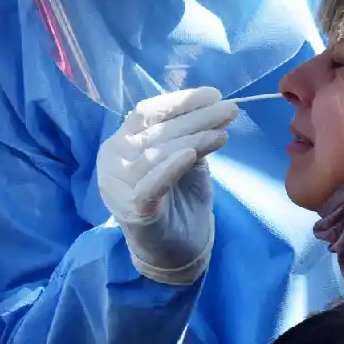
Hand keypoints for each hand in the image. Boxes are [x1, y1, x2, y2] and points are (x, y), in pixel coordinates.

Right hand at [97, 87, 238, 284]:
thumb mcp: (187, 159)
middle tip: (231, 109)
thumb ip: (192, 135)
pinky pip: (151, 184)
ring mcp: (118, 185)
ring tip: (222, 131)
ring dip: (192, 139)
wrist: (175, 249)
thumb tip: (216, 107)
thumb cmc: (179, 198)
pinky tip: (190, 154)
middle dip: (196, 117)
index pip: (148, 113)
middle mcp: (112, 160)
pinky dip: (170, 167)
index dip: (180, 101)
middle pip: (156, 131)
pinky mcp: (132, 209)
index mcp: (122, 142)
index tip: (214, 94)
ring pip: (155, 154)